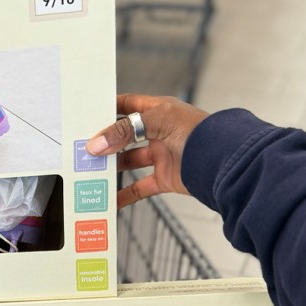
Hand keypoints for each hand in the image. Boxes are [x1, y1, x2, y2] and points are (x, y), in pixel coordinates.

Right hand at [86, 94, 208, 208]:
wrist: (222, 161)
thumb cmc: (199, 132)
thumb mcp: (157, 121)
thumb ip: (124, 131)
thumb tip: (96, 144)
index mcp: (158, 111)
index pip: (127, 105)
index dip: (108, 109)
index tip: (87, 116)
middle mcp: (158, 131)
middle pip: (123, 136)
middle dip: (105, 142)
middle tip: (83, 148)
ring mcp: (161, 155)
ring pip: (128, 161)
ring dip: (112, 168)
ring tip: (92, 172)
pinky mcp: (164, 178)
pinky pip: (140, 187)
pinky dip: (125, 195)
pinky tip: (111, 200)